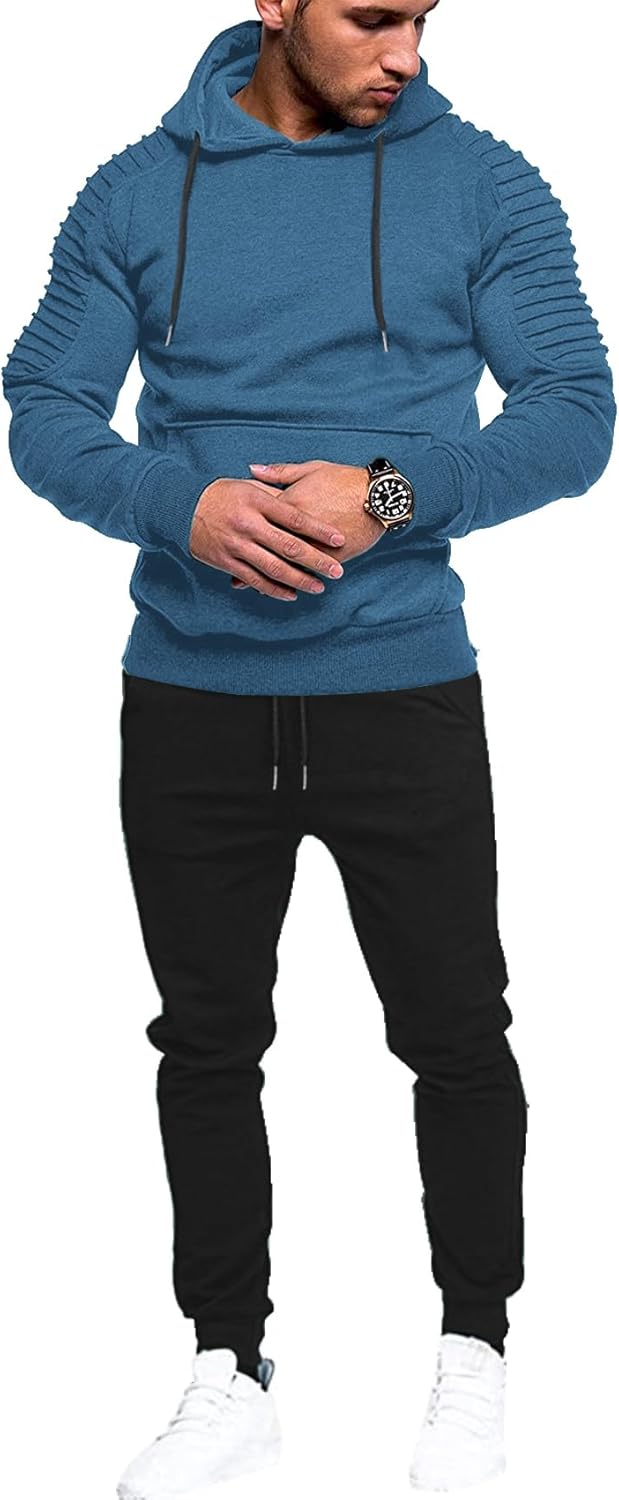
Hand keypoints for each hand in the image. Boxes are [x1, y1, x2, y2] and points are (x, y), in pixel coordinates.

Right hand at [188, 474, 347, 600]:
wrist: (181, 506)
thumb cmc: (221, 494)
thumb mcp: (249, 486)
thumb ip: (276, 493)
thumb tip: (304, 497)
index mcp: (257, 501)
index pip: (295, 518)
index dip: (319, 530)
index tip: (340, 540)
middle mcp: (248, 524)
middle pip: (289, 546)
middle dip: (316, 561)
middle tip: (337, 570)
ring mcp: (237, 545)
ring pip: (274, 567)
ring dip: (299, 580)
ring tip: (319, 586)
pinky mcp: (226, 561)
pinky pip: (254, 579)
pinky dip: (274, 589)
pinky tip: (291, 594)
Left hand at [230, 460, 383, 589]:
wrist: (379, 494)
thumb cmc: (346, 479)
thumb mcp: (312, 469)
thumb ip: (279, 472)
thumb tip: (252, 470)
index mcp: (290, 502)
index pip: (259, 517)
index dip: (241, 528)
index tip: (224, 535)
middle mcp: (298, 526)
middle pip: (267, 545)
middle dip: (248, 559)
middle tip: (231, 571)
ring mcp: (314, 542)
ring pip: (286, 563)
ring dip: (267, 576)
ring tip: (249, 586)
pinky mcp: (331, 555)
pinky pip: (308, 571)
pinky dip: (294, 580)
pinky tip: (282, 590)